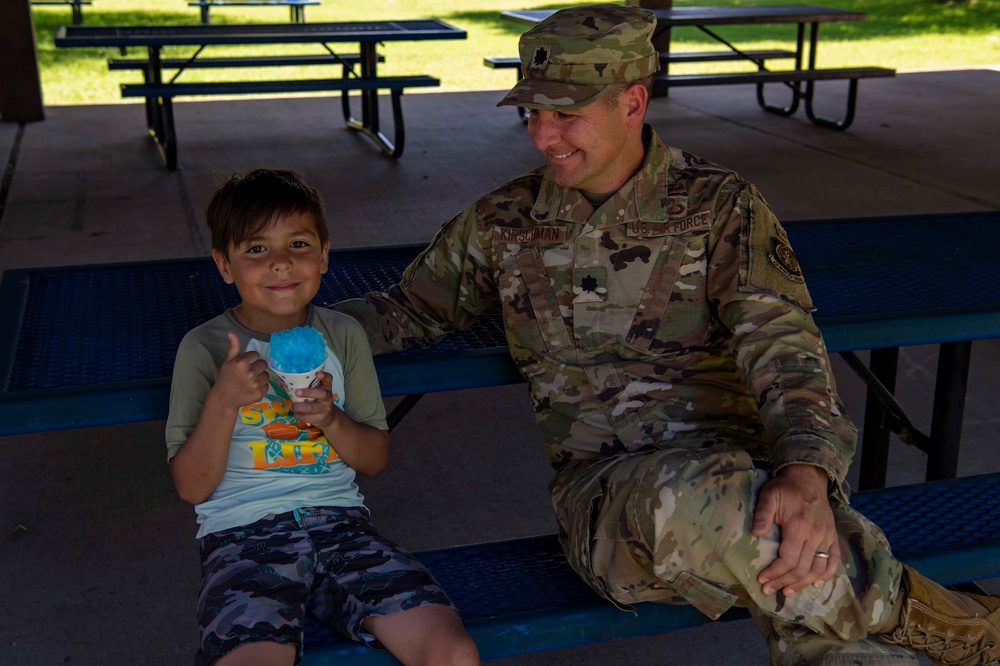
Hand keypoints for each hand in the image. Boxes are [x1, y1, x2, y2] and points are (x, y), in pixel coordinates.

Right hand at [212, 331, 268, 407]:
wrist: (223, 398)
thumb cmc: (225, 378)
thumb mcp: (228, 361)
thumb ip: (233, 347)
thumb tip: (231, 332)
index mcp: (242, 363)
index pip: (256, 355)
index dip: (251, 359)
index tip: (244, 365)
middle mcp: (250, 373)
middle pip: (263, 364)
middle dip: (257, 367)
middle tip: (248, 373)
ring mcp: (255, 384)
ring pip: (266, 375)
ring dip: (260, 377)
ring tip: (250, 381)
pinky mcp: (259, 394)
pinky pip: (266, 386)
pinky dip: (261, 387)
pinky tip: (251, 388)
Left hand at [290, 371, 339, 427]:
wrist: (329, 417)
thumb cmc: (318, 401)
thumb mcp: (317, 392)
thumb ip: (310, 386)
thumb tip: (290, 381)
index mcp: (327, 388)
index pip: (329, 380)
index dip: (325, 376)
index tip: (318, 373)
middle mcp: (328, 398)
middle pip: (322, 394)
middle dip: (308, 393)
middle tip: (297, 392)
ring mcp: (325, 409)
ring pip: (310, 408)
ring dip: (298, 407)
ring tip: (292, 406)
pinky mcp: (320, 419)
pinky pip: (307, 417)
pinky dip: (298, 415)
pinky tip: (296, 413)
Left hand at [753, 464, 839, 596]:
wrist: (808, 478)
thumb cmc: (785, 488)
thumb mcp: (769, 496)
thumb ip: (762, 514)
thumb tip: (756, 534)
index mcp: (798, 527)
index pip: (788, 559)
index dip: (775, 573)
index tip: (762, 580)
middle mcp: (815, 535)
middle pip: (801, 568)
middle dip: (784, 582)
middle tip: (769, 590)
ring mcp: (826, 537)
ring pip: (818, 568)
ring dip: (803, 583)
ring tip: (787, 592)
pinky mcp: (832, 536)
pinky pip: (834, 560)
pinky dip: (827, 574)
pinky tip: (817, 584)